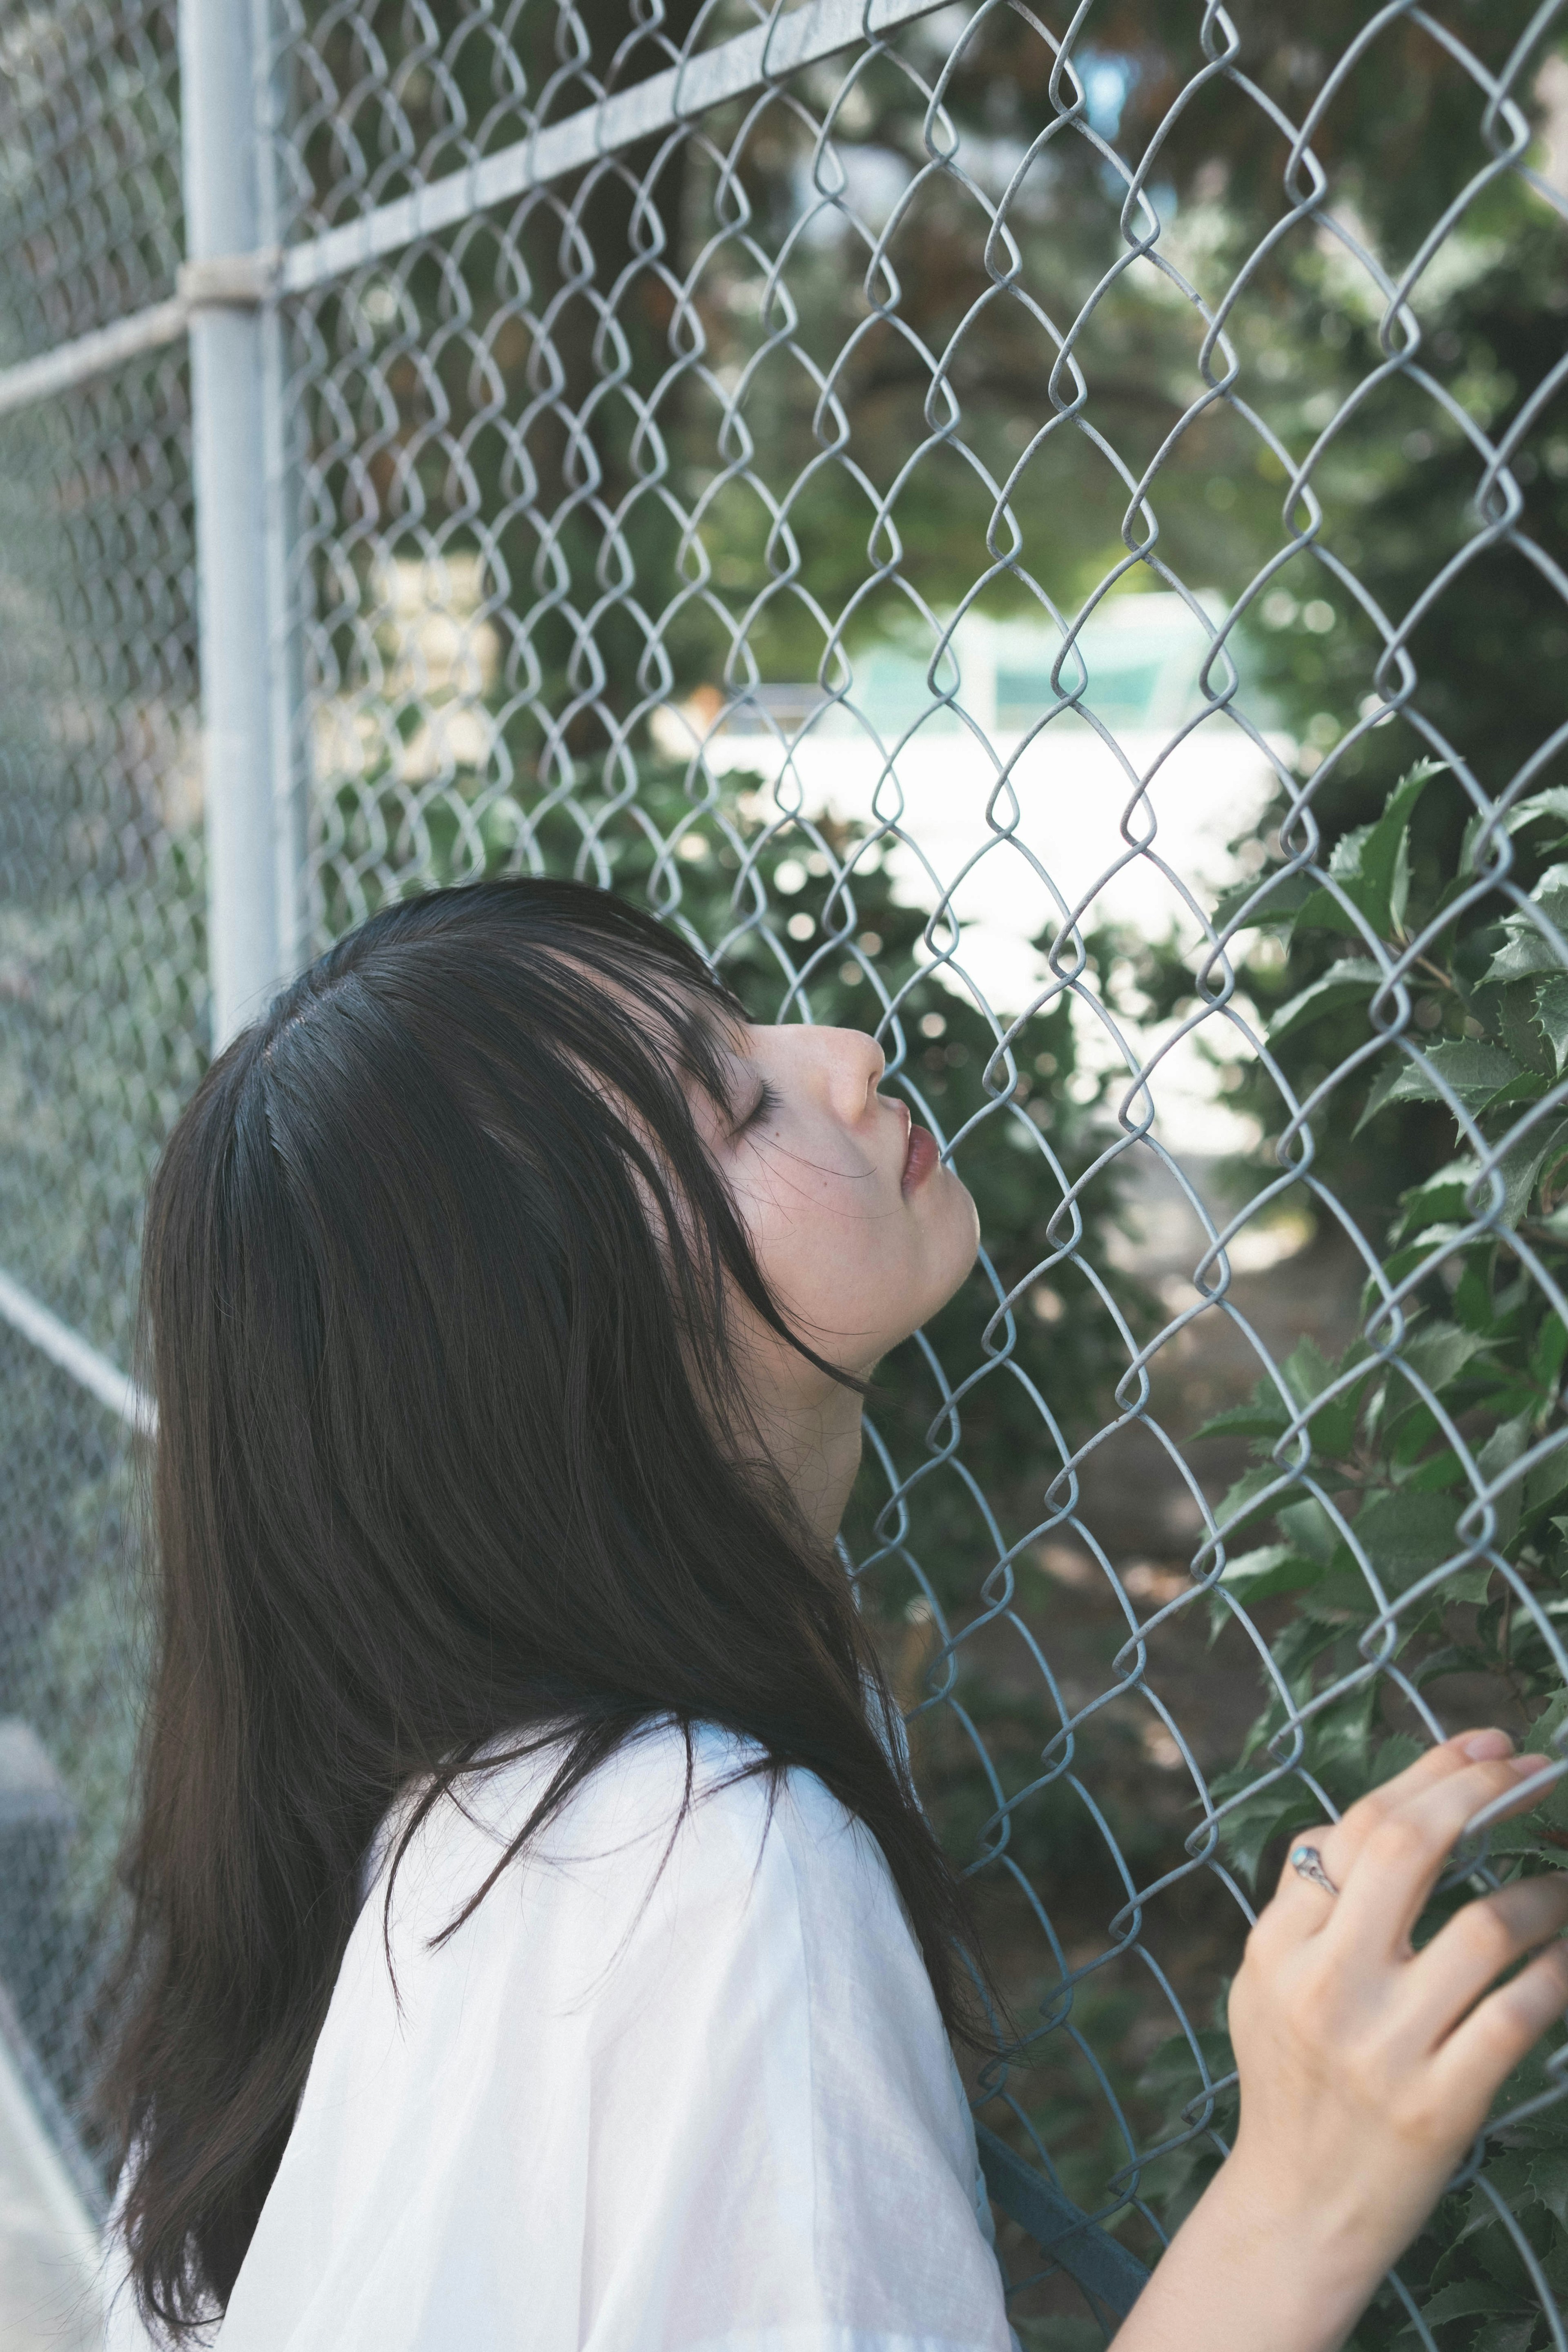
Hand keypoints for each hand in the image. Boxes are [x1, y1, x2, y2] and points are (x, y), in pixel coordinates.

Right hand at [1117, 1728, 1567, 2351]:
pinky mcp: (1440, 2105)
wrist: (1297, 2211)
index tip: (1488, 1743)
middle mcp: (1327, 1984)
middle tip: (1537, 1771)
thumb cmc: (1291, 2083)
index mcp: (1280, 1945)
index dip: (1432, 1772)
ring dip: (1547, 1891)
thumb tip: (1379, 1818)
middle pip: (1412, 1847)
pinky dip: (1562, 1970)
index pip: (1360, 1826)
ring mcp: (1385, 2046)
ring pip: (1487, 1927)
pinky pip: (1522, 2014)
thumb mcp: (1262, 1982)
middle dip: (1484, 1791)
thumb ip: (1305, 1904)